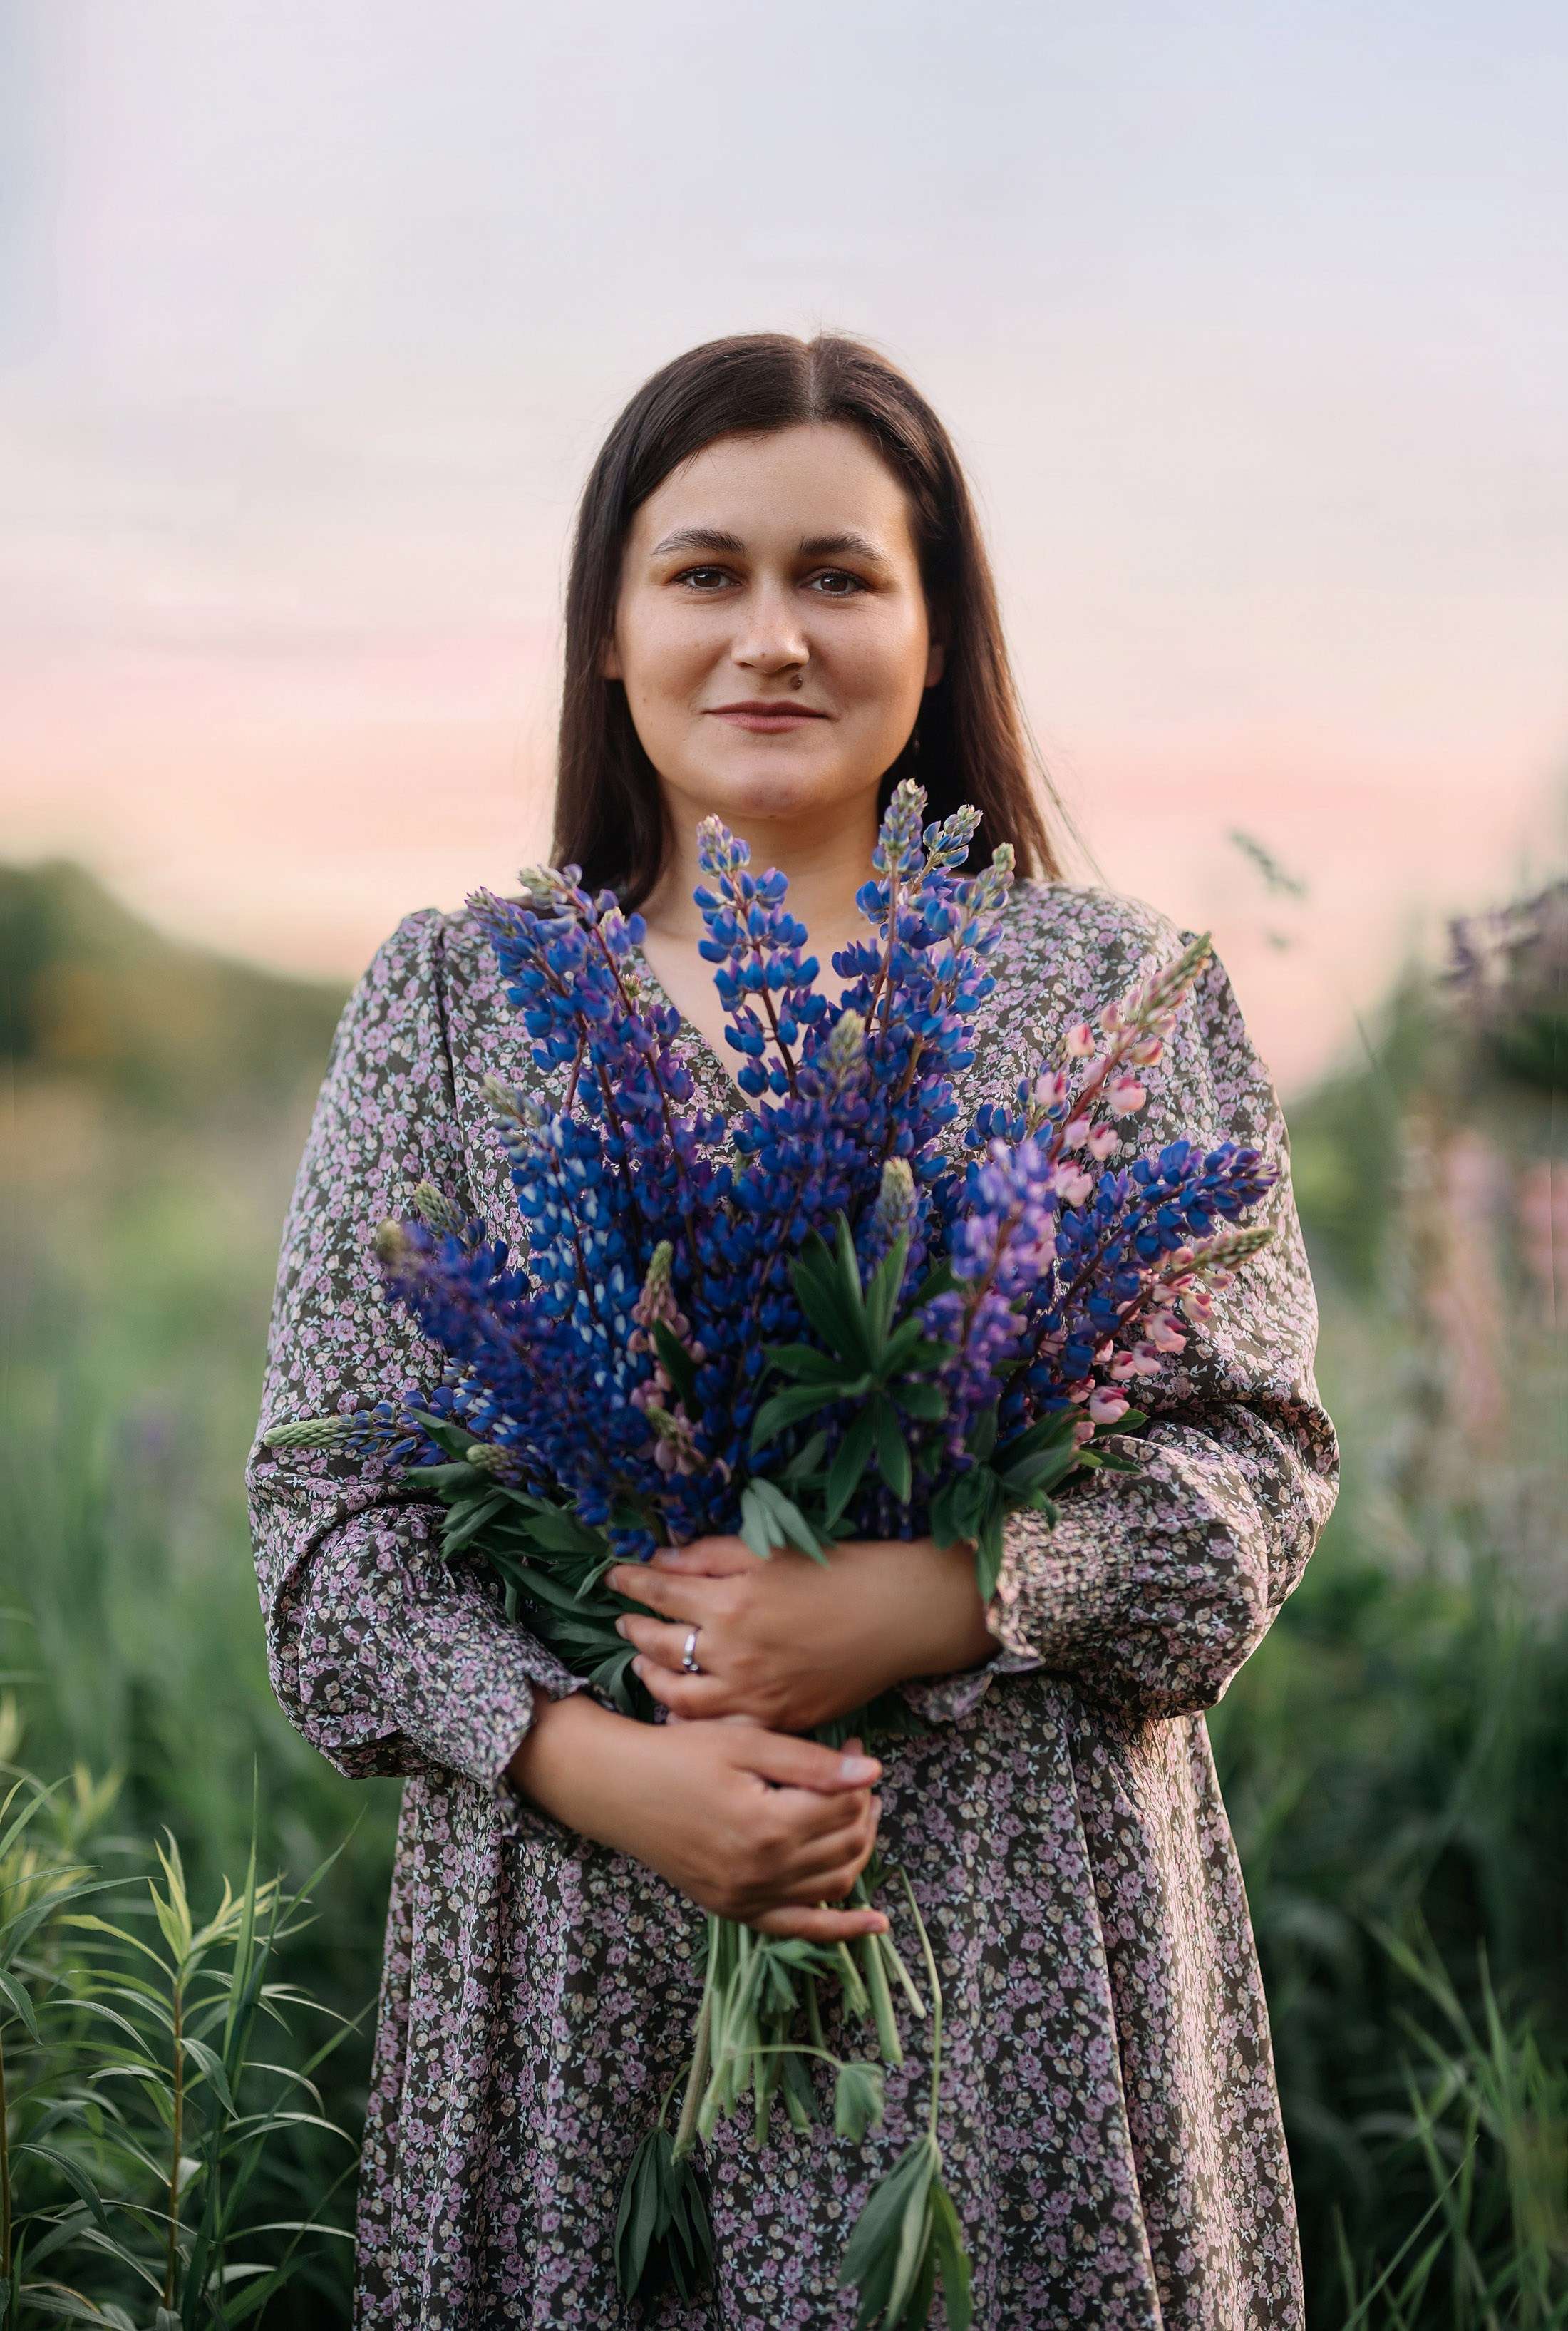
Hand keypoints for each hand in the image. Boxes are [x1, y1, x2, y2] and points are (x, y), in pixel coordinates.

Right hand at [508, 1693, 887, 1941]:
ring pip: (834, 1882)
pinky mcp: (735, 1910)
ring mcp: (748, 1899)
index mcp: (767, 1827)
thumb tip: (872, 1772)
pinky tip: (874, 1924)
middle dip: (862, 1806)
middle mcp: (762, 1873)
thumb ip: (811, 1763)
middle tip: (855, 1773)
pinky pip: (800, 1927)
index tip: (853, 1745)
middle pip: (845, 1843)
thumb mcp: (745, 1744)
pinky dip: (840, 1928)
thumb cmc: (678, 1755)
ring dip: (858, 1849)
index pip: (843, 1806)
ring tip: (859, 1812)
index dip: (858, 1774)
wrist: (618, 1789)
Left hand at [607, 1533, 997, 1732]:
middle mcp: (734, 1655)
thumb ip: (711, 1556)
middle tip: (625, 1620)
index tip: (614, 1576)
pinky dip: (693, 1718)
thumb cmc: (840, 1571)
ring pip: (679, 1699)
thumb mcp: (772, 1548)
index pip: (660, 1593)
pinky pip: (720, 1728)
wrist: (899, 1615)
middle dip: (634, 1630)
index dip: (630, 1583)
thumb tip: (662, 1561)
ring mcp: (755, 1694)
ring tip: (644, 1663)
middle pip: (661, 1648)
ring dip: (653, 1679)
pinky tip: (683, 1706)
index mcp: (731, 1602)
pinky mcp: (778, 1719)